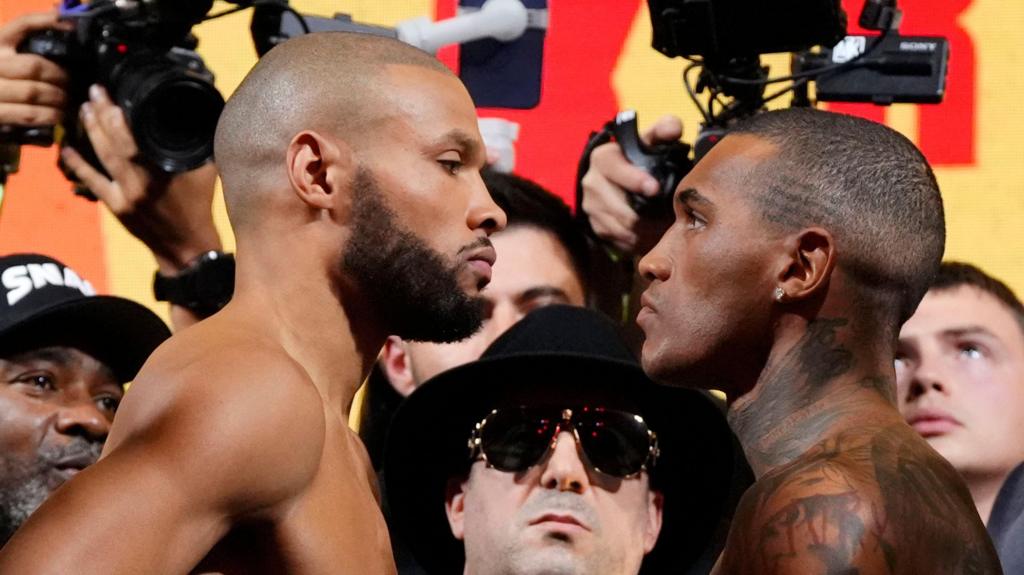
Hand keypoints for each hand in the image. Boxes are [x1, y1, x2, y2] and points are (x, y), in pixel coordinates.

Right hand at [0, 11, 70, 126]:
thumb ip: (33, 52)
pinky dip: (50, 116)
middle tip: (71, 85)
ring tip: (67, 103)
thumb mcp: (16, 65)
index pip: (21, 25)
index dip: (44, 21)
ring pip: (33, 91)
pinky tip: (58, 117)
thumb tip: (66, 34)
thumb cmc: (9, 90)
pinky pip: (30, 114)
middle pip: (33, 65)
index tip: (69, 26)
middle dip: (59, 77)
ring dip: (58, 99)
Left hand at [61, 85, 221, 328]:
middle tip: (93, 91)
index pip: (136, 135)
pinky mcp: (117, 207)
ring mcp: (127, 195)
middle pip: (115, 141)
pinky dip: (78, 165)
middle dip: (101, 113)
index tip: (113, 92)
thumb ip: (195, 143)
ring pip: (102, 157)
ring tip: (84, 109)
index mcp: (165, 170)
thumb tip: (193, 112)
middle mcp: (143, 181)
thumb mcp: (206, 170)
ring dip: (91, 130)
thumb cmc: (200, 205)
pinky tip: (66, 149)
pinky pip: (93, 182)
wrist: (188, 247)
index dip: (120, 113)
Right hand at [579, 114, 681, 254]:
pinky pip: (618, 239)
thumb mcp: (651, 140)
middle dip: (646, 215)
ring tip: (662, 228)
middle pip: (620, 207)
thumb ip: (664, 129)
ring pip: (621, 227)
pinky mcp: (595, 226)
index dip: (634, 179)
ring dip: (644, 230)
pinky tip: (649, 234)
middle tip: (668, 218)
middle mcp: (591, 182)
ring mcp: (591, 206)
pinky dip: (636, 240)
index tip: (655, 188)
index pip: (615, 169)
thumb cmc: (641, 157)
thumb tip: (673, 128)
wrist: (620, 179)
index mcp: (603, 158)